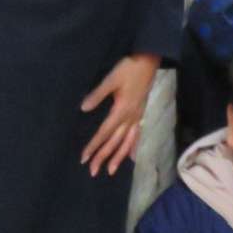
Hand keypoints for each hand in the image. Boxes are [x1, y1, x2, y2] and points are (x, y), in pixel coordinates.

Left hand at [80, 53, 159, 176]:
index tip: (84, 158)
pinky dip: (133, 146)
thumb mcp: (111, 79)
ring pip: (128, 141)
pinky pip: (137, 134)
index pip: (104, 132)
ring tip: (110, 170)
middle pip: (115, 141)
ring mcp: (137, 116)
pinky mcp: (141, 113)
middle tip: (93, 171)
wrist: (149, 60)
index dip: (94, 145)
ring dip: (119, 157)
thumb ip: (98, 94)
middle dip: (104, 157)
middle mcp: (130, 117)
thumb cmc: (129, 68)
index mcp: (122, 110)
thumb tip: (83, 108)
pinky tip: (131, 156)